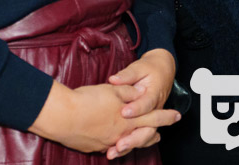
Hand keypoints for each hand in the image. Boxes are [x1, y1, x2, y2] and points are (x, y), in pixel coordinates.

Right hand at [29, 80, 179, 154]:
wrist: (61, 117)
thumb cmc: (87, 101)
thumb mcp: (113, 90)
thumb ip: (129, 93)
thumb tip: (138, 94)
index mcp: (128, 119)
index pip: (153, 118)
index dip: (166, 116)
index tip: (177, 116)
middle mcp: (120, 134)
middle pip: (142, 136)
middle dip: (152, 134)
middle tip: (159, 134)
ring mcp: (106, 142)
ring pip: (125, 142)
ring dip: (133, 140)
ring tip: (137, 138)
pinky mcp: (93, 147)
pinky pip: (109, 145)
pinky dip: (115, 142)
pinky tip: (113, 140)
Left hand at [105, 49, 176, 158]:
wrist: (163, 71)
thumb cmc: (150, 69)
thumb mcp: (139, 67)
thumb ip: (127, 75)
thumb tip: (114, 79)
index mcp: (154, 93)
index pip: (146, 103)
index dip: (136, 109)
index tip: (124, 112)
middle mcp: (155, 109)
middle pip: (148, 127)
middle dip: (134, 137)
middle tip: (119, 144)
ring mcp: (151, 118)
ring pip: (144, 135)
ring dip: (131, 145)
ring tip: (115, 151)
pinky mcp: (145, 123)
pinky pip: (139, 137)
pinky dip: (128, 145)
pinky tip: (114, 150)